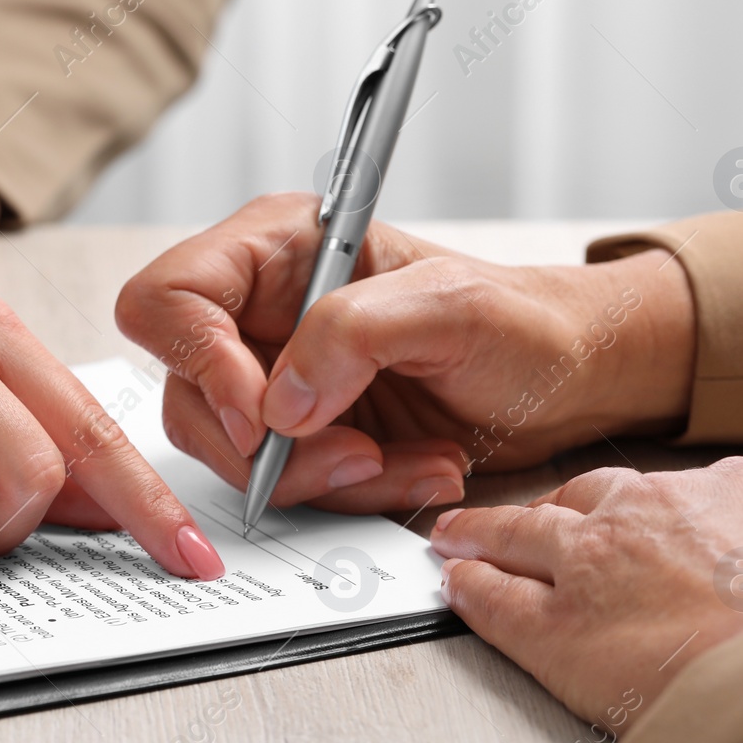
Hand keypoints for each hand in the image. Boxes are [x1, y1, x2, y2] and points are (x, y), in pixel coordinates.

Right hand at [115, 193, 697, 515]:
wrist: (571, 378)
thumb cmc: (527, 319)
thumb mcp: (451, 307)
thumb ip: (352, 334)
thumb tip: (279, 402)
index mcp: (280, 249)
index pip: (171, 297)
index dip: (199, 361)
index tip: (265, 413)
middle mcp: (263, 312)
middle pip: (189, 393)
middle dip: (268, 445)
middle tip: (349, 452)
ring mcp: (279, 376)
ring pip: (234, 452)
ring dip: (317, 477)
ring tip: (396, 460)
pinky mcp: (304, 434)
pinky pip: (287, 485)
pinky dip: (349, 494)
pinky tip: (410, 468)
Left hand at [431, 457, 742, 724]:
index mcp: (730, 490)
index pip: (660, 490)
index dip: (627, 510)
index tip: (617, 520)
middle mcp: (648, 512)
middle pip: (577, 499)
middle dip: (545, 512)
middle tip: (517, 521)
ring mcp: (591, 565)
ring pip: (519, 535)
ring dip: (482, 537)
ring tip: (457, 538)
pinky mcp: (554, 627)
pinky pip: (494, 600)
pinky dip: (469, 591)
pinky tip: (455, 588)